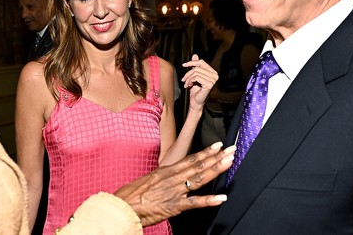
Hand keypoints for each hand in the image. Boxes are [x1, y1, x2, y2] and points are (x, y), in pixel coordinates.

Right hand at [114, 142, 234, 225]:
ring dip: (216, 169)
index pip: (190, 159)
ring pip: (199, 178)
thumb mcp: (147, 181)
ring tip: (229, 162)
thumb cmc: (131, 195)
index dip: (205, 152)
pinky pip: (195, 203)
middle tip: (231, 150)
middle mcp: (172, 178)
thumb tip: (170, 177)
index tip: (218, 145)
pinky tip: (221, 197)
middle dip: (216, 157)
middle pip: (198, 165)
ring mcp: (174, 191)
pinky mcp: (174, 206)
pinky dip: (209, 200)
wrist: (122, 206)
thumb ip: (162, 178)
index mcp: (165, 171)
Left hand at [181, 54, 217, 112]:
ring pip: (196, 72)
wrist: (195, 102)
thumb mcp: (194, 76)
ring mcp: (213, 80)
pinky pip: (196, 77)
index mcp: (213, 73)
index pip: (202, 62)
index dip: (192, 62)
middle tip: (184, 79)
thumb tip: (195, 55)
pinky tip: (189, 86)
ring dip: (188, 78)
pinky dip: (190, 81)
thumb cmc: (195, 91)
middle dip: (188, 73)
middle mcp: (215, 76)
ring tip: (186, 84)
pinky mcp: (209, 84)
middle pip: (198, 67)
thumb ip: (196, 66)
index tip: (184, 65)